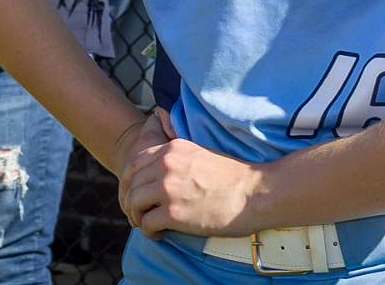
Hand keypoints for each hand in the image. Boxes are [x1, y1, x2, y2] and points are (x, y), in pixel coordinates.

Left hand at [122, 110, 265, 238]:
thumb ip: (177, 158)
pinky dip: (149, 232)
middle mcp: (166, 165)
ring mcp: (168, 189)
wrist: (255, 192)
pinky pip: (146, 224)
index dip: (129, 181)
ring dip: (137, 216)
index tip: (135, 193)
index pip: (135, 162)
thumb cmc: (233, 177)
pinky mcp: (174, 213)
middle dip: (129, 200)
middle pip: (130, 183)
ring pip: (133, 202)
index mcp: (173, 148)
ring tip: (148, 224)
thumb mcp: (200, 154)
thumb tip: (159, 172)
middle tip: (138, 213)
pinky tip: (160, 234)